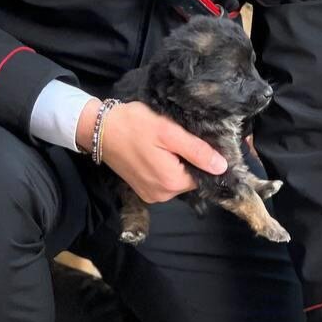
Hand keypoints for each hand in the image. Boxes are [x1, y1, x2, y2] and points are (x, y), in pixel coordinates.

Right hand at [76, 99, 227, 202]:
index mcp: (172, 182)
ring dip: (176, 164)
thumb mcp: (169, 133)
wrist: (100, 129)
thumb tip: (222, 166)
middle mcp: (163, 195)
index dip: (203, 157)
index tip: (192, 141)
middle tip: (176, 139)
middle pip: (190, 178)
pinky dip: (165, 168)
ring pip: (177, 179)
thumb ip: (197, 151)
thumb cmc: (133, 126)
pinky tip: (156, 153)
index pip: (203, 175)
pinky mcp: (143, 191)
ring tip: (164, 145)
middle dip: (188, 160)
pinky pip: (164, 181)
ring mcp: (151, 195)